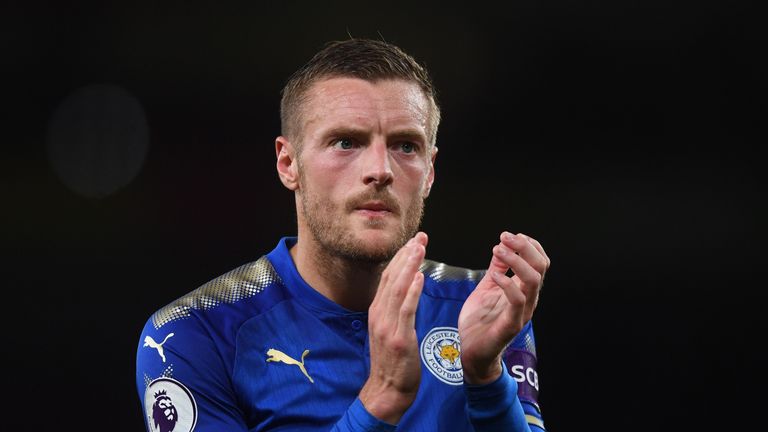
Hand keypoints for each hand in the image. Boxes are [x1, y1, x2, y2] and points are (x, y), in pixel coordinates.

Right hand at [359, 232, 427, 423]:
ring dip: (410, 266)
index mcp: (377, 311)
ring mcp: (386, 326)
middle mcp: (379, 314)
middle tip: (420, 237)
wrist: (387, 389)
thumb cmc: (392, 361)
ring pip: (397, 289)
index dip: (401, 257)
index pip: (388, 277)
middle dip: (406, 255)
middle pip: (392, 277)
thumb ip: (394, 310)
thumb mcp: (388, 330)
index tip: (414, 241)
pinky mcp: (398, 338)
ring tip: (420, 248)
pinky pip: (405, 310)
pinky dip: (412, 291)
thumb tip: (406, 289)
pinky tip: (420, 276)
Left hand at [458, 232, 549, 384]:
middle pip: (541, 266)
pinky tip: (494, 275)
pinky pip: (517, 301)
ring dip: (516, 260)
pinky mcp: (512, 324)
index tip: (508, 235)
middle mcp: (528, 299)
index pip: (540, 261)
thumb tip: (501, 247)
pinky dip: (507, 283)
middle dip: (524, 246)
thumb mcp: (487, 288)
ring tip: (498, 251)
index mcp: (524, 289)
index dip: (529, 244)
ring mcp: (522, 312)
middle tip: (504, 237)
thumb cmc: (479, 321)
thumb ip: (497, 269)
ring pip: (533, 281)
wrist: (471, 352)